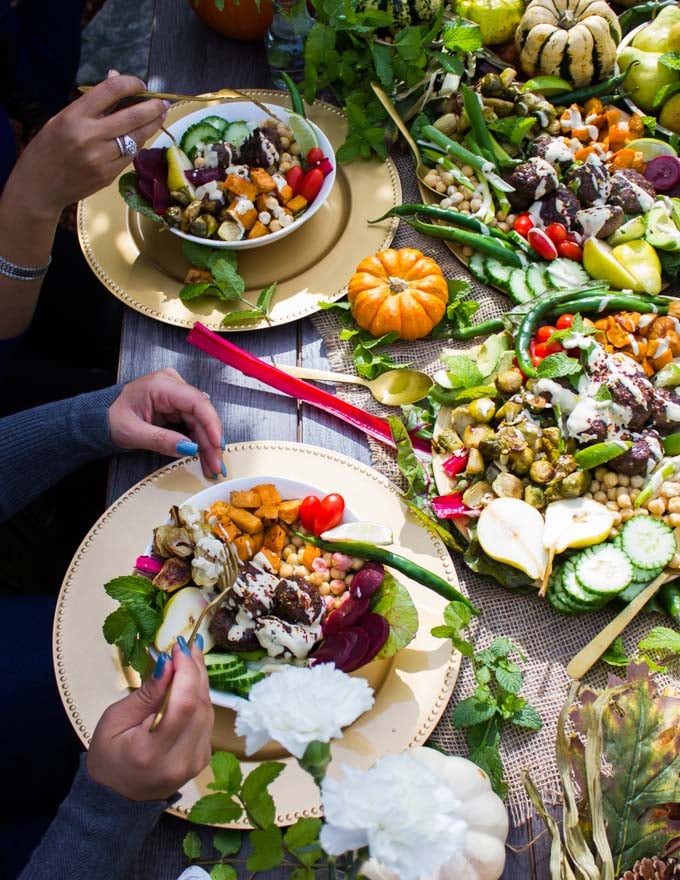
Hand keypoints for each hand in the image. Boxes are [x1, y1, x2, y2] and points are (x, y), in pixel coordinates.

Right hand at [13, 70, 167, 221]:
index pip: (110, 90)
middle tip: (163, 103)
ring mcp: (100, 159)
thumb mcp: (63, 118)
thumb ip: (92, 102)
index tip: (140, 85)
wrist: (39, 186)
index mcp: (74, 116)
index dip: (131, 83)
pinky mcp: (108, 176)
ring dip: (151, 127)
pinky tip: (142, 137)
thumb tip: (116, 76)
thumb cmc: (49, 148)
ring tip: (159, 117)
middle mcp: (89, 136)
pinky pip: (130, 156)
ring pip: (136, 139)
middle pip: (132, 117)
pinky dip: (138, 144)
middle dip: (153, 108)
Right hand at [86, 639, 213, 800]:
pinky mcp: (202, 759)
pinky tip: (189, 682)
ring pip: (207, 710)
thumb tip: (169, 662)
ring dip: (200, 681)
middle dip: (195, 670)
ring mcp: (195, 763)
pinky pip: (206, 720)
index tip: (179, 647)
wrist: (116, 798)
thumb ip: (147, 693)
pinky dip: (199, 697)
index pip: (184, 705)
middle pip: (201, 705)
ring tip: (187, 658)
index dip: (187, 671)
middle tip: (186, 645)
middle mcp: (180, 761)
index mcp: (152, 753)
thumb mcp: (116, 719)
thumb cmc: (109, 756)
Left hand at [108, 368, 225, 478]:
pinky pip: (195, 424)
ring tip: (211, 465)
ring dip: (207, 445)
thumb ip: (162, 440)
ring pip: (201, 421)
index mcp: (161, 385)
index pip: (197, 402)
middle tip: (216, 464)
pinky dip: (200, 442)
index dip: (211, 424)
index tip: (218, 444)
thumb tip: (189, 449)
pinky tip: (204, 456)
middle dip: (210, 441)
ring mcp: (176, 396)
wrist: (100, 418)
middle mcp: (173, 386)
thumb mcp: (133, 432)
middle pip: (202, 414)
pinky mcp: (177, 407)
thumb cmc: (111, 418)